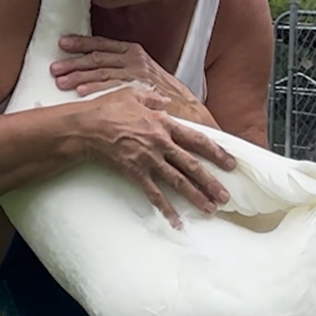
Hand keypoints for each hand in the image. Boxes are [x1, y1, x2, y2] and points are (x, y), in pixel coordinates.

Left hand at [52, 35, 214, 125]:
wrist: (187, 107)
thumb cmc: (162, 93)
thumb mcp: (143, 73)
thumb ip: (122, 68)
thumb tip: (95, 70)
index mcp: (134, 52)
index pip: (103, 44)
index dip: (81, 43)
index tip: (63, 43)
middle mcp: (134, 59)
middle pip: (97, 57)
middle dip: (73, 62)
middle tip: (54, 67)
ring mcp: (136, 73)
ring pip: (101, 71)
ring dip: (78, 76)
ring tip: (60, 81)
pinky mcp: (139, 87)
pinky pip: (111, 86)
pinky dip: (94, 88)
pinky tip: (79, 91)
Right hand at [76, 86, 235, 228]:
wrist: (85, 128)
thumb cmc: (106, 108)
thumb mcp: (132, 94)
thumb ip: (152, 97)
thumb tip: (165, 100)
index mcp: (163, 124)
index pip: (197, 140)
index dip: (216, 152)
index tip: (230, 163)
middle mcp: (160, 143)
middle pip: (191, 165)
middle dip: (211, 181)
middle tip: (226, 195)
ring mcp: (148, 160)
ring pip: (178, 181)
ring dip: (196, 196)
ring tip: (211, 209)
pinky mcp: (135, 173)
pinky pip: (154, 194)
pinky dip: (165, 209)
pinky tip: (176, 221)